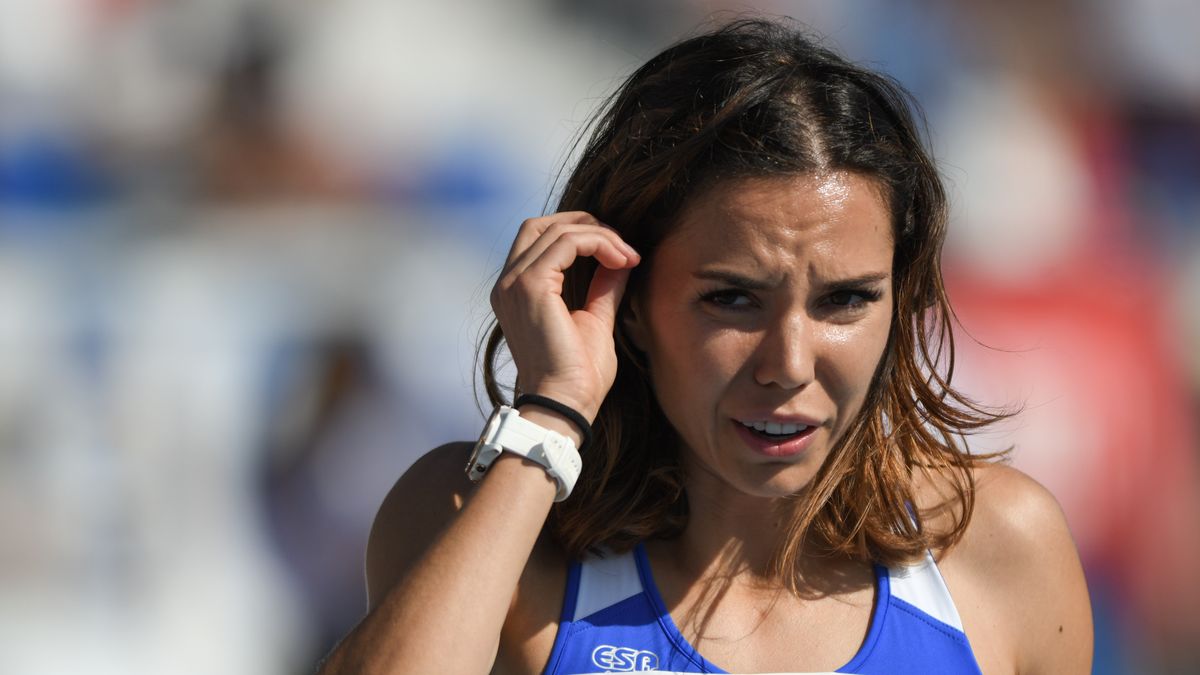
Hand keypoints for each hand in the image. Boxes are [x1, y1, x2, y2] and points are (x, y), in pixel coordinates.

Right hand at [490, 212, 639, 421]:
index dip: (582, 235)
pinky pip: (567, 243)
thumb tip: (620, 259)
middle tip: (621, 244)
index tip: (621, 256)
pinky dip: (598, 243)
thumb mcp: (595, 319)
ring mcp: (515, 283)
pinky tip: (620, 261)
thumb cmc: (578, 376)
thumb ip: (602, 286)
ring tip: (627, 256)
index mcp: (516, 292)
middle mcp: (507, 284)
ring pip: (557, 230)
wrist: (567, 405)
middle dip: (585, 224)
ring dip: (600, 235)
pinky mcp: (531, 286)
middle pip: (541, 224)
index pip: (540, 239)